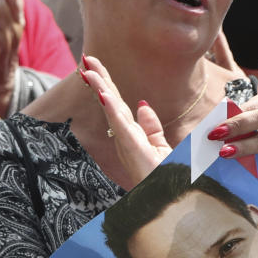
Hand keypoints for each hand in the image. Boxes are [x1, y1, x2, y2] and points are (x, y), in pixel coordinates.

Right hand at [81, 55, 171, 186]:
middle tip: (86, 58)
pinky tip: (103, 94)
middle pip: (109, 101)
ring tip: (87, 70)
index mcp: (130, 134)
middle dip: (98, 78)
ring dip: (99, 87)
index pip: (116, 102)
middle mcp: (124, 136)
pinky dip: (111, 108)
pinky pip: (120, 124)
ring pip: (111, 109)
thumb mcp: (160, 146)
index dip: (106, 82)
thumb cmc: (164, 177)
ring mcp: (126, 142)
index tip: (94, 65)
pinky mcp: (132, 148)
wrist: (171, 199)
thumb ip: (151, 127)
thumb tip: (143, 105)